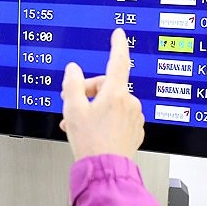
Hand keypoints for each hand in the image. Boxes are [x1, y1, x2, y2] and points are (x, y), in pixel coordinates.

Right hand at [59, 28, 144, 160]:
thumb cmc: (91, 142)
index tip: (118, 34)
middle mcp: (129, 103)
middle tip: (73, 106)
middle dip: (89, 93)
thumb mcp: (73, 109)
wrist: (105, 170)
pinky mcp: (134, 131)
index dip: (118, 44)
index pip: (119, 60)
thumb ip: (72, 84)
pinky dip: (105, 120)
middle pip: (108, 86)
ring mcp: (134, 118)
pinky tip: (93, 131)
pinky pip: (119, 118)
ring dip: (95, 109)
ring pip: (112, 103)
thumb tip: (73, 70)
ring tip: (79, 124)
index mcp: (116, 93)